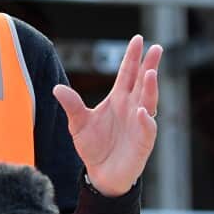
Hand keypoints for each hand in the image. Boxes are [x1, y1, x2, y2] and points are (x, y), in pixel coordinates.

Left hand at [52, 35, 161, 196]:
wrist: (100, 174)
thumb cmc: (93, 146)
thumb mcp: (78, 123)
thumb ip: (71, 105)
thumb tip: (57, 88)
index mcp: (118, 99)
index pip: (127, 74)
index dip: (132, 57)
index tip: (138, 39)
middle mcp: (132, 107)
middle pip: (143, 82)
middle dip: (149, 65)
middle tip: (156, 48)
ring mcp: (140, 123)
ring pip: (149, 102)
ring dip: (151, 88)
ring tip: (150, 73)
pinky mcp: (143, 142)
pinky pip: (147, 128)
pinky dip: (145, 120)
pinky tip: (142, 112)